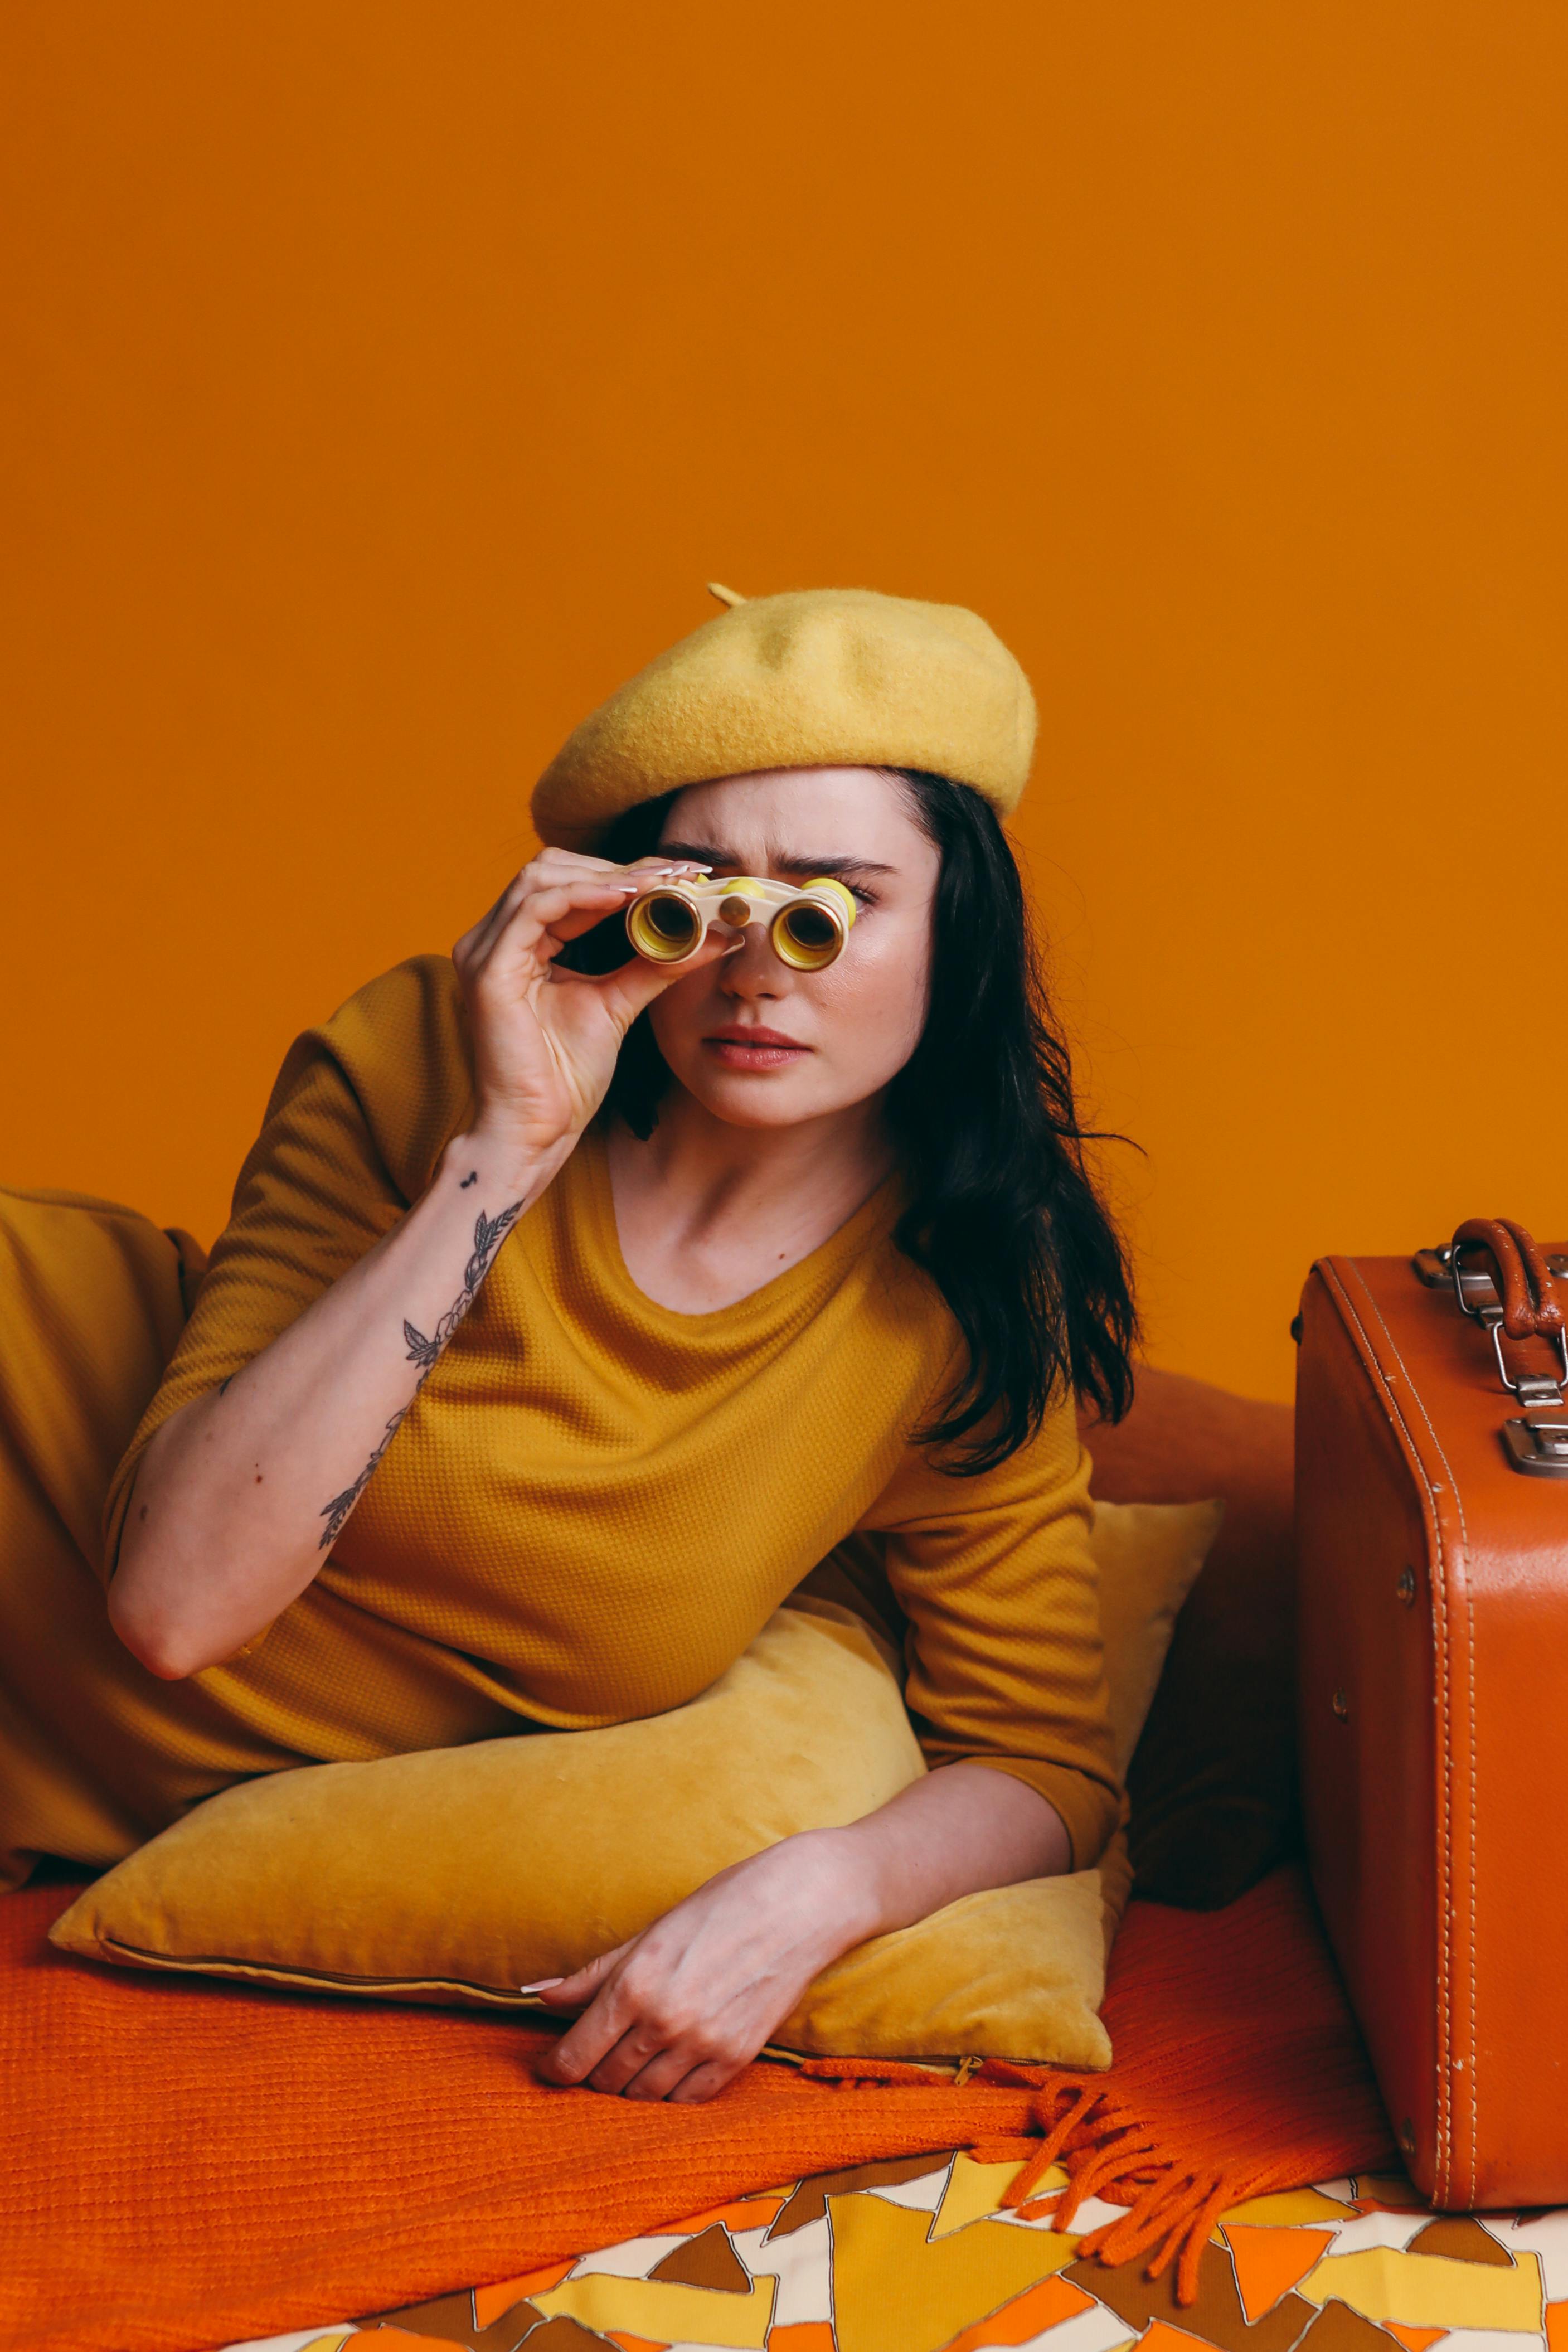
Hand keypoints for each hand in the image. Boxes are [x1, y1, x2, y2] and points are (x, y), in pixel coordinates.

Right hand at [451, 849, 736, 1161]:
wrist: (537, 1129)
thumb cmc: (565, 1076)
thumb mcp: (618, 1003)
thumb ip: (655, 964)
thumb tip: (712, 936)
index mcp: (517, 944)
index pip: (568, 884)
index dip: (626, 873)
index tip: (683, 874)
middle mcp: (492, 940)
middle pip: (552, 868)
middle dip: (619, 867)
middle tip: (678, 874)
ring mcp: (484, 951)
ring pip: (542, 878)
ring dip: (607, 876)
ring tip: (661, 884)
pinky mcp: (488, 971)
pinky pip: (535, 909)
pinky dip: (585, 896)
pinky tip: (627, 899)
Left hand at [533, 1831, 874, 2102]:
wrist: (799, 1905)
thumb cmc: (720, 1906)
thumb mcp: (649, 1933)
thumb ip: (592, 1973)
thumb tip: (538, 1996)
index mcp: (635, 1984)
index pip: (574, 2057)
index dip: (553, 2069)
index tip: (550, 2066)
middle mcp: (664, 2022)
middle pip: (604, 2081)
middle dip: (591, 2073)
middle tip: (595, 2054)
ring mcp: (703, 2045)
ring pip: (643, 2097)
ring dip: (629, 2086)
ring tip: (632, 2060)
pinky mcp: (737, 2058)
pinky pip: (687, 2101)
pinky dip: (670, 2094)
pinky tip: (668, 2070)